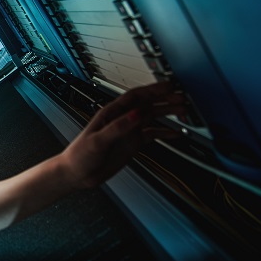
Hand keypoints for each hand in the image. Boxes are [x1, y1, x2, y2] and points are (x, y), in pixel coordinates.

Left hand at [60, 81, 186, 187]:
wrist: (77, 173)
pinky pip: (151, 134)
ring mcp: (128, 131)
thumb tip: (136, 114)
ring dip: (167, 113)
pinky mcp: (132, 143)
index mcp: (111, 113)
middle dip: (165, 99)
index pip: (135, 97)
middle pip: (147, 104)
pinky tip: (175, 133)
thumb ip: (118, 127)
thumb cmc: (80, 155)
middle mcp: (122, 119)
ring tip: (183, 111)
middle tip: (182, 98)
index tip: (168, 87)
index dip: (152, 90)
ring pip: (151, 117)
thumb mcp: (98, 140)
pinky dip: (164, 133)